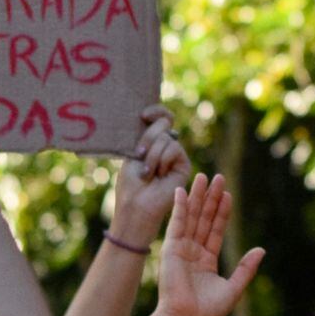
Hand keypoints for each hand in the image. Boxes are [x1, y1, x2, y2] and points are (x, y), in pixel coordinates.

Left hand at [111, 105, 191, 249]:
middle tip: (140, 155)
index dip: (156, 111)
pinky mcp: (184, 165)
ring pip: (167, 138)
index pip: (161, 118)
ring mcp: (175, 156)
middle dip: (148, 138)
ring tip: (147, 173)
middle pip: (164, 124)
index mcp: (151, 142)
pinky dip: (162, 160)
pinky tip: (158, 175)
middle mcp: (165, 147)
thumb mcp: (134, 154)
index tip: (144, 115)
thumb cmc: (130, 184)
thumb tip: (166, 120)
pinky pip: (174, 148)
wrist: (136, 205)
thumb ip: (149, 135)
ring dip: (152, 155)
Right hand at [154, 172, 263, 315]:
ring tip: (203, 177)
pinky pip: (176, 223)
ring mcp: (180, 249)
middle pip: (204, 219)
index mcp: (206, 261)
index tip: (228, 194)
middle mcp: (193, 252)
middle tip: (218, 177)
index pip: (216, 230)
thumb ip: (246, 268)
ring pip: (191, 217)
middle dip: (210, 198)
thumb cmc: (208, 311)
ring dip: (197, 197)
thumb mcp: (234, 288)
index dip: (222, 212)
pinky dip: (179, 207)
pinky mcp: (170, 249)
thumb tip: (261, 250)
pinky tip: (183, 191)